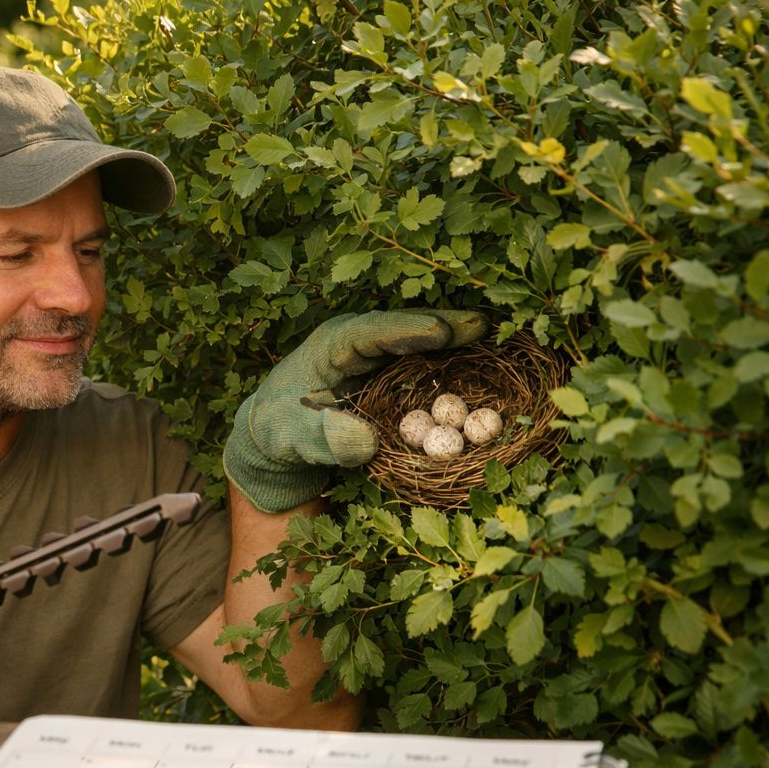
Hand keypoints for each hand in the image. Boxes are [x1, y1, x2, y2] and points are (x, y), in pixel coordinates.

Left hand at [224, 309, 486, 512]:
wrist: (274, 439)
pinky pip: (422, 362)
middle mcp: (358, 342)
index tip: (438, 331)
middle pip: (404, 327)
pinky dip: (450, 360)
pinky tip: (482, 362)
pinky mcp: (389, 372)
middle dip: (443, 326)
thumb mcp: (292, 440)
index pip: (371, 332)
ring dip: (454, 340)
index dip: (406, 329)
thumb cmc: (277, 433)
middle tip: (483, 325)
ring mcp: (377, 355)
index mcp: (332, 346)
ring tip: (494, 336)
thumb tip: (368, 442)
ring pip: (418, 341)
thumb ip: (325, 440)